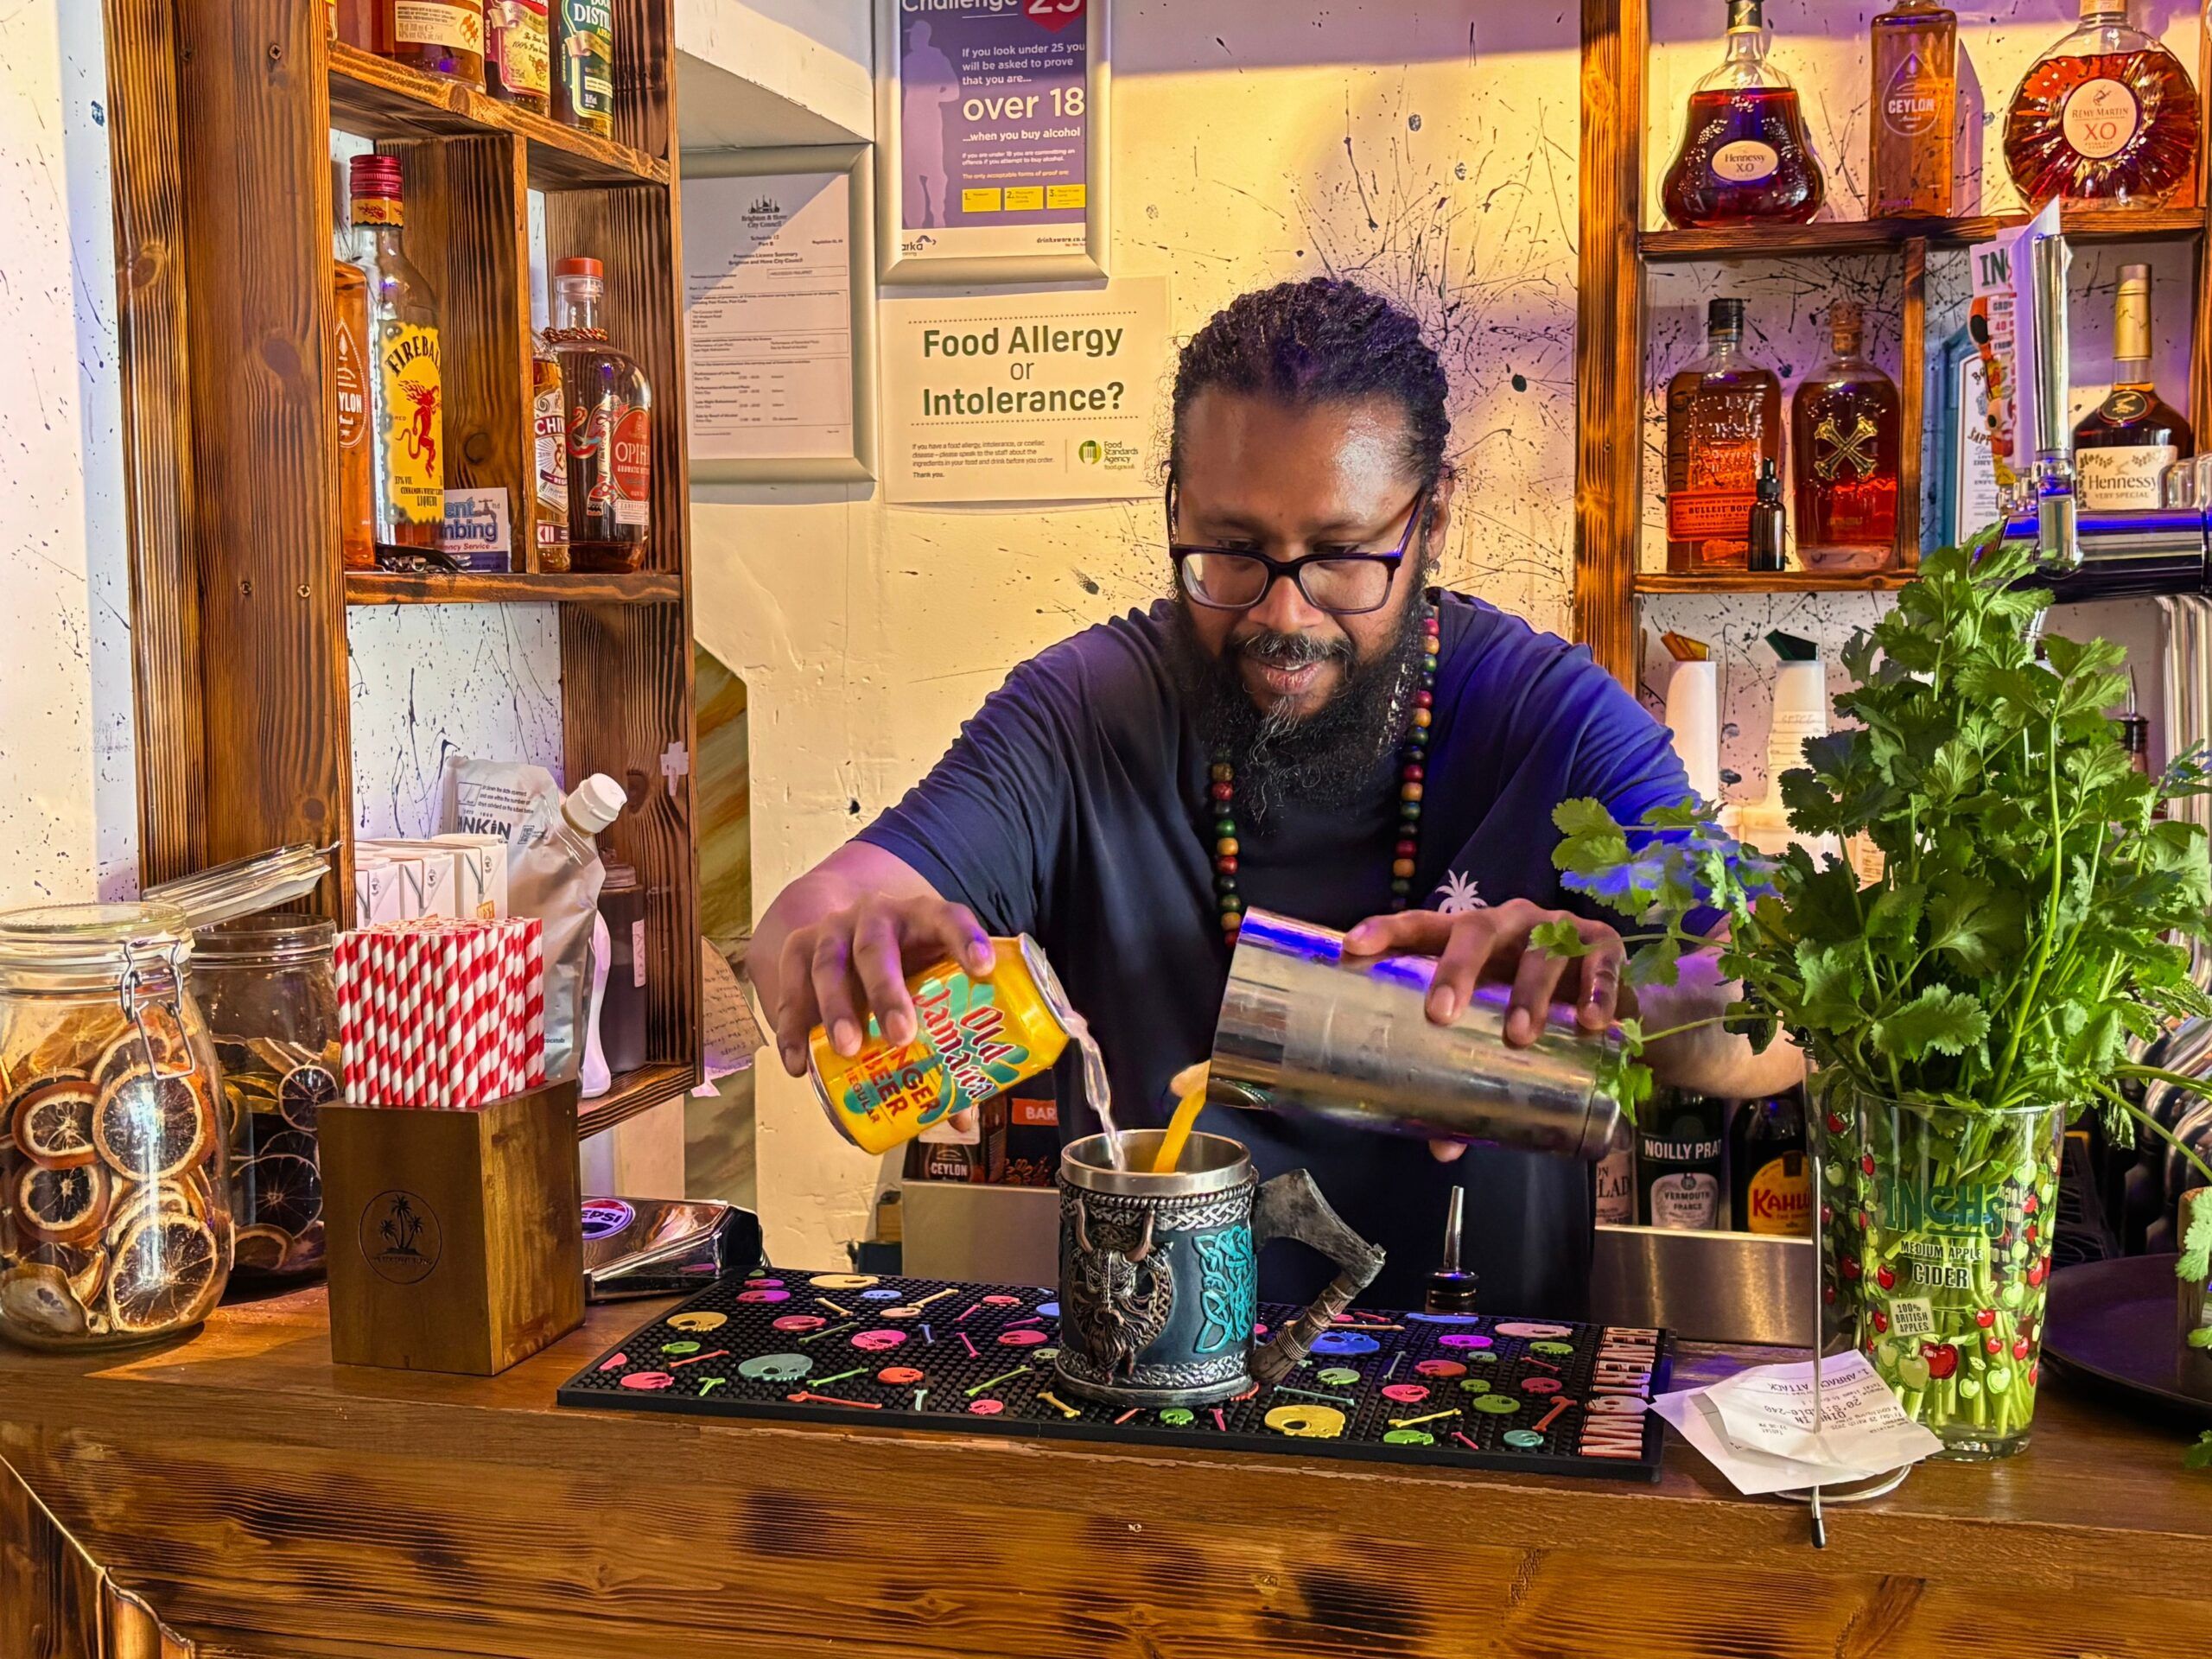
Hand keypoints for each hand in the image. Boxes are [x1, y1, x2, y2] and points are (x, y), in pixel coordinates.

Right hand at [769, 894, 994, 1078]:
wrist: (849, 934)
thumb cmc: (907, 970)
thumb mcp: (929, 988)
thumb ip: (948, 1044)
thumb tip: (961, 1117)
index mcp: (923, 919)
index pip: (948, 917)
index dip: (966, 939)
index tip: (983, 968)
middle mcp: (877, 917)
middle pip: (878, 947)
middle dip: (887, 991)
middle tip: (900, 1036)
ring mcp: (835, 930)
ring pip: (830, 963)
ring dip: (837, 1008)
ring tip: (847, 1050)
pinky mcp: (799, 948)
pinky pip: (792, 987)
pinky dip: (792, 1028)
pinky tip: (799, 1064)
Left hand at [1342, 900, 1628, 1162]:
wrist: (1600, 990)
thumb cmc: (1524, 1005)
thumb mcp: (1493, 1033)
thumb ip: (1466, 1080)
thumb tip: (1443, 1148)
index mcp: (1466, 938)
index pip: (1420, 926)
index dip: (1386, 932)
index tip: (1353, 948)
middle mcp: (1507, 923)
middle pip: (1476, 931)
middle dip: (1456, 969)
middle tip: (1441, 1014)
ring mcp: (1556, 928)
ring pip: (1537, 951)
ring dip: (1528, 992)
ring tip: (1519, 1036)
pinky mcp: (1602, 944)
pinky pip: (1600, 962)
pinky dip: (1596, 990)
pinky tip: (1591, 1022)